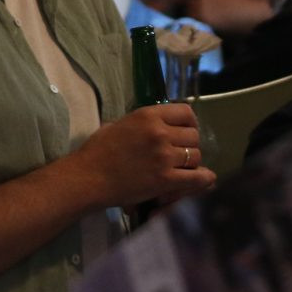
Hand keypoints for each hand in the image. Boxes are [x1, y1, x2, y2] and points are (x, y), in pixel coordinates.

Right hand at [75, 103, 216, 209]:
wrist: (87, 177)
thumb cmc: (97, 151)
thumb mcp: (118, 124)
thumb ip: (141, 122)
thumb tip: (156, 124)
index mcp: (148, 115)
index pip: (186, 112)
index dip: (189, 123)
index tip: (185, 131)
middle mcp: (160, 132)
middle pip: (193, 136)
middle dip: (189, 145)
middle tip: (181, 153)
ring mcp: (164, 156)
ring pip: (195, 156)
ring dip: (191, 162)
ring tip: (181, 168)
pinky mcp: (165, 179)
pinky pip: (197, 177)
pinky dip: (203, 178)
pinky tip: (204, 178)